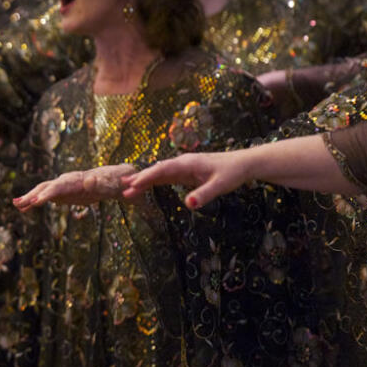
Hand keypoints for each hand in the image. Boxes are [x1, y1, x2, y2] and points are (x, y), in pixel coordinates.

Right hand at [13, 163, 134, 211]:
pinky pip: (44, 197)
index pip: (59, 187)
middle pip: (47, 187)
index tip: (36, 202)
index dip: (47, 194)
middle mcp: (67, 181)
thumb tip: (90, 179)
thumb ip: (100, 184)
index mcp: (77, 180)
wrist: (115, 180)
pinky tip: (22, 208)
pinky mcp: (61, 194)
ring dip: (29, 198)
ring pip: (42, 191)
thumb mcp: (112, 184)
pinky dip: (33, 202)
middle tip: (19, 203)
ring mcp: (63, 187)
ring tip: (15, 204)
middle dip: (33, 195)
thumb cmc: (115, 183)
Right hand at [121, 152, 250, 209]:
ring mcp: (183, 167)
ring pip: (159, 172)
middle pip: (156, 170)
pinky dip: (153, 180)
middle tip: (122, 187)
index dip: (146, 177)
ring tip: (126, 186)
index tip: (132, 185)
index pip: (162, 169)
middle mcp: (182, 163)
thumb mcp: (220, 186)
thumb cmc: (232, 173)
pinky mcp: (185, 172)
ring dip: (144, 179)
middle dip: (140, 178)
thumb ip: (204, 194)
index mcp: (187, 163)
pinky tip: (144, 184)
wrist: (244, 164)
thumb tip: (188, 204)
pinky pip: (165, 176)